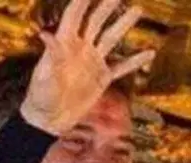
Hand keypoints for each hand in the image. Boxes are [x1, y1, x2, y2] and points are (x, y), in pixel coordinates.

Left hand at [19, 0, 154, 135]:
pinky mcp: (101, 78)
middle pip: (95, 21)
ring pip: (111, 38)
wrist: (48, 121)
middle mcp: (80, 49)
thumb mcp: (44, 76)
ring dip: (123, 24)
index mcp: (64, 45)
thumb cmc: (40, 98)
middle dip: (106, 6)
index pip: (74, 16)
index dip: (82, 1)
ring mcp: (92, 62)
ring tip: (137, 10)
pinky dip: (135, 61)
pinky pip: (122, 67)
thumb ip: (50, 55)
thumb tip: (45, 34)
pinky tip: (150, 52)